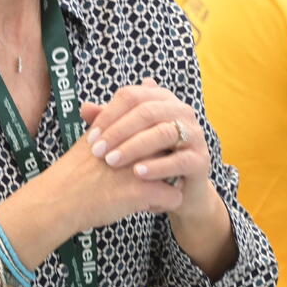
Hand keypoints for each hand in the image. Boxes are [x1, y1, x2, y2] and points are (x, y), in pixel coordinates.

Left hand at [82, 79, 214, 221]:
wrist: (177, 190)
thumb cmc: (148, 159)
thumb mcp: (127, 140)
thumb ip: (110, 123)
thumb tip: (84, 107)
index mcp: (162, 100)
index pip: (132, 96)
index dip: (109, 114)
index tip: (91, 137)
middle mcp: (181, 111)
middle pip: (147, 111)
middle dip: (118, 131)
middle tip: (97, 151)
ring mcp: (195, 134)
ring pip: (164, 133)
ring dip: (134, 147)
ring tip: (112, 162)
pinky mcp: (201, 159)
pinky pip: (180, 160)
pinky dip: (157, 166)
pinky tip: (138, 173)